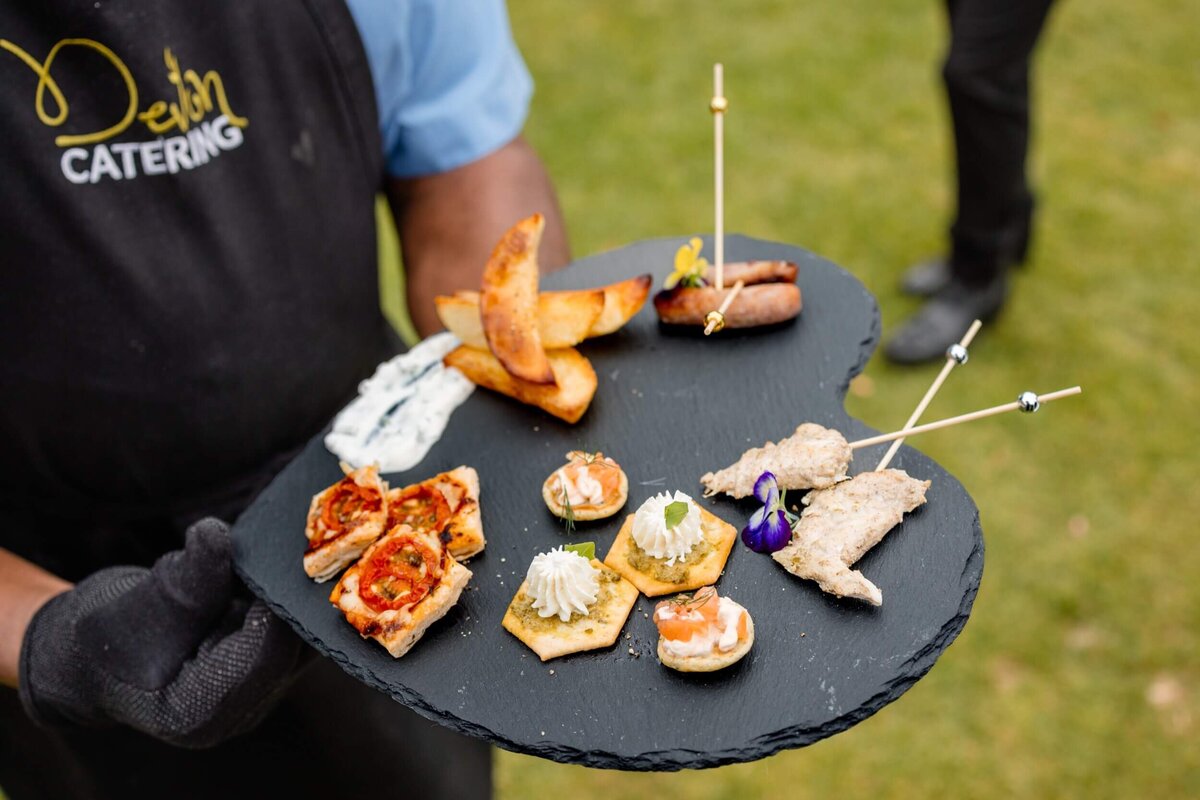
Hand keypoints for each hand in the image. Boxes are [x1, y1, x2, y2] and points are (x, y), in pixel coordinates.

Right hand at [18, 517, 306, 747]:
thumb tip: (216, 534)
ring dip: (287, 590)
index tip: (272, 560)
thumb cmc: (110, 636)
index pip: (264, 658)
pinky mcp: (270, 662)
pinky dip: (284, 592)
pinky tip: (272, 562)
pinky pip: (294, 624)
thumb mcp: (136, 605)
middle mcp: (241, 710)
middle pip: (292, 646)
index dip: (274, 606)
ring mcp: (260, 688)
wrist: (101, 652)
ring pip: (300, 632)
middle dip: (286, 595)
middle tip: (281, 546)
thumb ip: (185, 579)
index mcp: (201, 714)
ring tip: (269, 552)